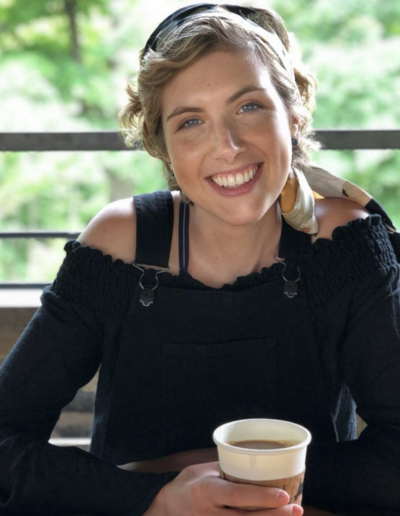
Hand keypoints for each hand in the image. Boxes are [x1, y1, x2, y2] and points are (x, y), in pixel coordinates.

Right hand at [144, 461, 302, 515]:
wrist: (165, 510)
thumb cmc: (188, 485)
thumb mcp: (203, 471)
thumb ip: (229, 471)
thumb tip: (259, 464)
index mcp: (207, 492)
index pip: (238, 496)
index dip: (262, 497)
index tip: (284, 495)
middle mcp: (209, 515)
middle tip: (296, 509)